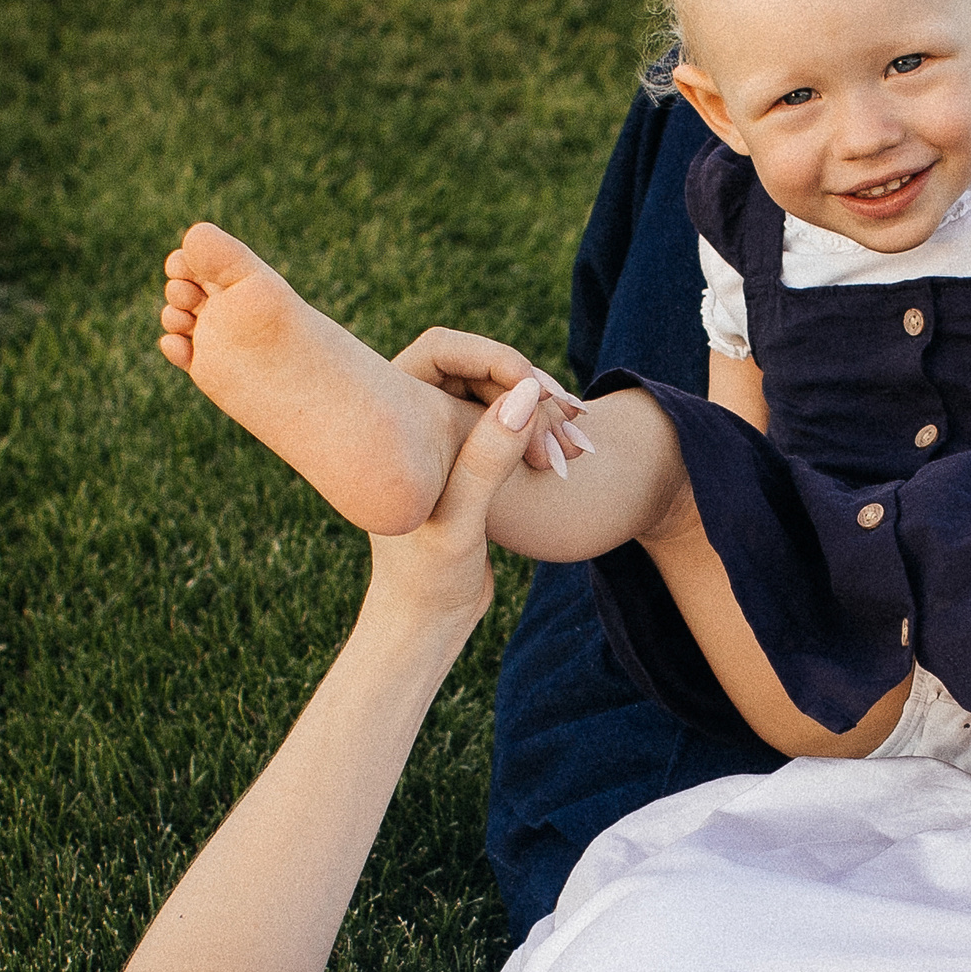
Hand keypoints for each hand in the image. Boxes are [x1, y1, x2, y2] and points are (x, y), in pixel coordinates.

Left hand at [360, 374, 550, 632]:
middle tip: (572, 424)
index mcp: (391, 417)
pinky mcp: (462, 455)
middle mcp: (410, 416)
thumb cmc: (428, 578)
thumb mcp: (461, 522)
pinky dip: (539, 431)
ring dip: (541, 413)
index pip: (444, 349)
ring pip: (497, 395)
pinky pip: (505, 421)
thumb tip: (526, 393)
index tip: (539, 392)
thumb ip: (487, 458)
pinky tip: (572, 453)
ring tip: (580, 447)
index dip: (496, 358)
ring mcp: (437, 434)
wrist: (427, 622)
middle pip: (479, 370)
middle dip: (529, 390)